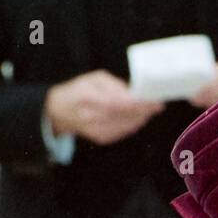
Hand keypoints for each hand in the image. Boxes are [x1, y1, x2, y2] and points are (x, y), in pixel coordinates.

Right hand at [44, 70, 164, 145]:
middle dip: (144, 111)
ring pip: (126, 126)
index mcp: (87, 96)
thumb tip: (134, 93)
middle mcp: (90, 116)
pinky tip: (139, 118)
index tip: (154, 101)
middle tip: (157, 105)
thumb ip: (115, 85)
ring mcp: (95, 130)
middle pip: (124, 116)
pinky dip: (133, 125)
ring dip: (141, 119)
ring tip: (150, 110)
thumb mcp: (94, 79)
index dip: (138, 104)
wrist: (60, 111)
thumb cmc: (80, 90)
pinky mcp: (100, 138)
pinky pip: (123, 132)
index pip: (117, 103)